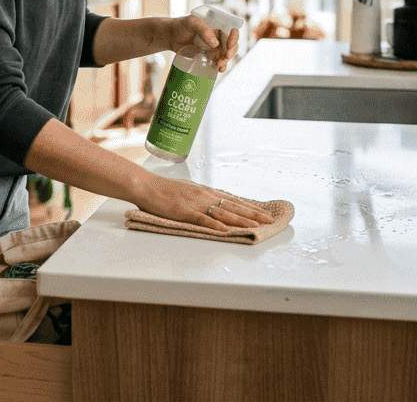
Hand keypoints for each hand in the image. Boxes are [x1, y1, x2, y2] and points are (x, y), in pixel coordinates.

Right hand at [133, 174, 274, 231]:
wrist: (146, 186)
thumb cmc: (164, 190)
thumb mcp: (188, 191)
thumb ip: (202, 198)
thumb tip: (217, 204)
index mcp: (206, 192)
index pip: (234, 200)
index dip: (251, 207)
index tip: (265, 212)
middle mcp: (205, 196)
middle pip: (234, 206)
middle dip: (253, 214)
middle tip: (270, 220)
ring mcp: (196, 204)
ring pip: (223, 213)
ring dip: (241, 220)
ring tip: (256, 226)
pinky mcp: (184, 212)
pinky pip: (203, 219)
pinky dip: (216, 225)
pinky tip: (226, 230)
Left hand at [164, 15, 238, 71]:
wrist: (170, 37)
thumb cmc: (181, 26)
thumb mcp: (191, 23)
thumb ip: (203, 30)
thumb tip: (215, 44)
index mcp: (217, 26)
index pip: (232, 31)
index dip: (234, 38)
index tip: (229, 45)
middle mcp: (218, 37)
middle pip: (231, 45)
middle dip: (231, 52)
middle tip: (224, 57)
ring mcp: (213, 48)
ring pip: (226, 55)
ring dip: (226, 61)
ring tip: (219, 65)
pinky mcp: (208, 56)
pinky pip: (218, 62)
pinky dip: (221, 67)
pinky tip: (219, 70)